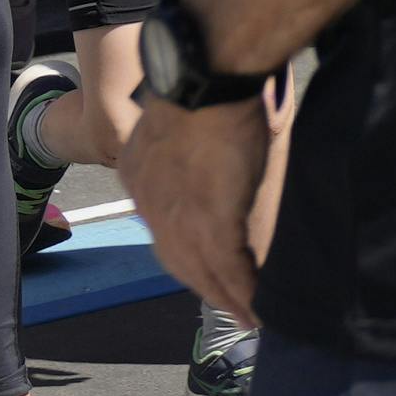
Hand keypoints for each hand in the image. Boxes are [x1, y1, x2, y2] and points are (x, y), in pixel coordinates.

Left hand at [122, 91, 272, 326]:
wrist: (202, 80)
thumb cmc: (197, 83)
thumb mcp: (176, 112)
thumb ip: (183, 131)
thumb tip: (204, 122)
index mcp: (138, 176)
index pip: (162, 225)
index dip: (184, 248)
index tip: (204, 261)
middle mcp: (153, 207)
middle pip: (177, 259)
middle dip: (204, 285)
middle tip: (229, 304)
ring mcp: (181, 219)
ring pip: (201, 272)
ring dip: (225, 298)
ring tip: (247, 315)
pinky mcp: (212, 223)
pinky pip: (228, 268)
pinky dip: (242, 292)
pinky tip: (256, 306)